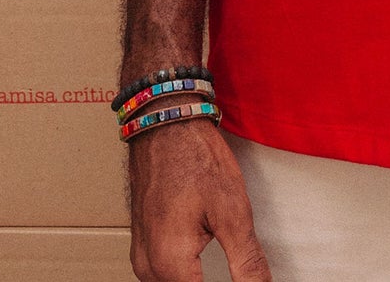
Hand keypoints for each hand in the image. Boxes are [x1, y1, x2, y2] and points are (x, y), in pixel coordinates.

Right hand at [128, 117, 271, 280]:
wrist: (166, 123)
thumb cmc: (194, 157)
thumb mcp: (233, 211)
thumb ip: (247, 260)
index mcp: (169, 264)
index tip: (245, 279)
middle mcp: (148, 266)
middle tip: (242, 273)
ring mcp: (142, 254)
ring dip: (194, 281)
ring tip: (223, 271)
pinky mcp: (143, 243)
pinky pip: (160, 276)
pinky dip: (183, 276)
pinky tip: (200, 271)